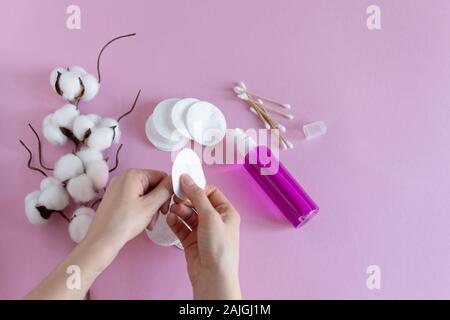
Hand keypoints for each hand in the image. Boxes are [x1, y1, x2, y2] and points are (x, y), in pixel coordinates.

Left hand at [85, 169, 172, 251]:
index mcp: (133, 174)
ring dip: (151, 207)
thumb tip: (175, 179)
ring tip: (150, 223)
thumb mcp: (150, 205)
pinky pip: (135, 198)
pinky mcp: (115, 197)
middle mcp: (124, 176)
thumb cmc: (125, 222)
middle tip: (159, 216)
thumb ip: (165, 190)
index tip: (167, 207)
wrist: (102, 240)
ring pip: (145, 193)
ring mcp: (118, 187)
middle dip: (158, 201)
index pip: (161, 176)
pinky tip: (143, 221)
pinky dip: (142, 208)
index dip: (168, 191)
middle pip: (153, 185)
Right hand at [168, 174, 240, 299]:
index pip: (211, 192)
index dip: (197, 188)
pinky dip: (175, 222)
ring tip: (172, 210)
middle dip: (185, 200)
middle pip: (197, 202)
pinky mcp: (192, 242)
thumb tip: (187, 179)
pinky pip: (182, 227)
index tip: (183, 185)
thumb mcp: (210, 217)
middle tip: (175, 198)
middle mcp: (216, 221)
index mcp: (227, 213)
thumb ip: (197, 196)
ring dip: (179, 210)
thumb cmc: (220, 249)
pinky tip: (170, 219)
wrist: (213, 277)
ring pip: (188, 214)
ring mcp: (203, 232)